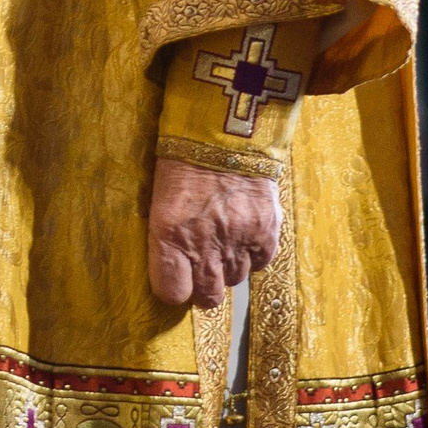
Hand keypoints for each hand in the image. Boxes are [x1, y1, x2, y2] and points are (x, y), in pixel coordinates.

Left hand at [148, 157, 280, 312]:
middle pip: (207, 296)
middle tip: (201, 271)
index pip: (171, 292)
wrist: (225, 132)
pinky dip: (252, 255)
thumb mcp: (160, 199)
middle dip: (203, 288)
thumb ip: (167, 237)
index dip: (173, 289)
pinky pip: (260, 263)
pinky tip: (244, 236)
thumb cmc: (183, 162)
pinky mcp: (266, 232)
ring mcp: (238, 240)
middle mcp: (204, 245)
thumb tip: (174, 267)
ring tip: (223, 243)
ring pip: (235, 279)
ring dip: (228, 267)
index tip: (175, 281)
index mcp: (169, 235)